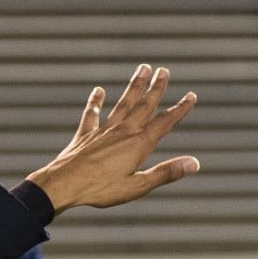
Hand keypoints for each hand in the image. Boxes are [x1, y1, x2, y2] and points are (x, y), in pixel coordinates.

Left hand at [25, 65, 199, 212]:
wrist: (63, 185)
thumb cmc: (100, 189)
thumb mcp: (137, 186)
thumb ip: (166, 173)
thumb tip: (195, 164)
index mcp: (138, 145)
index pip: (164, 123)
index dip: (179, 110)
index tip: (191, 96)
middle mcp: (122, 132)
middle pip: (143, 106)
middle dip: (156, 88)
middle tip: (164, 71)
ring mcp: (102, 132)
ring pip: (122, 104)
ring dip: (133, 87)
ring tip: (142, 69)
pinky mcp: (84, 136)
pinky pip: (91, 115)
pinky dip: (95, 102)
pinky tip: (98, 91)